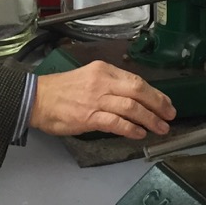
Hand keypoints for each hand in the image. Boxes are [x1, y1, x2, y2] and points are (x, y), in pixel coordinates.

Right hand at [30, 60, 175, 139]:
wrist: (36, 99)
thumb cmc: (61, 91)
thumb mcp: (88, 78)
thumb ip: (109, 86)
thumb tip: (132, 100)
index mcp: (103, 70)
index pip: (136, 80)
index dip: (155, 94)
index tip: (165, 103)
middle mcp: (102, 82)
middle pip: (138, 91)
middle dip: (158, 105)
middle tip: (170, 116)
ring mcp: (96, 99)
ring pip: (131, 107)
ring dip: (150, 119)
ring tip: (160, 128)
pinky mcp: (89, 117)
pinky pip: (117, 123)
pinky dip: (131, 129)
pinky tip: (140, 134)